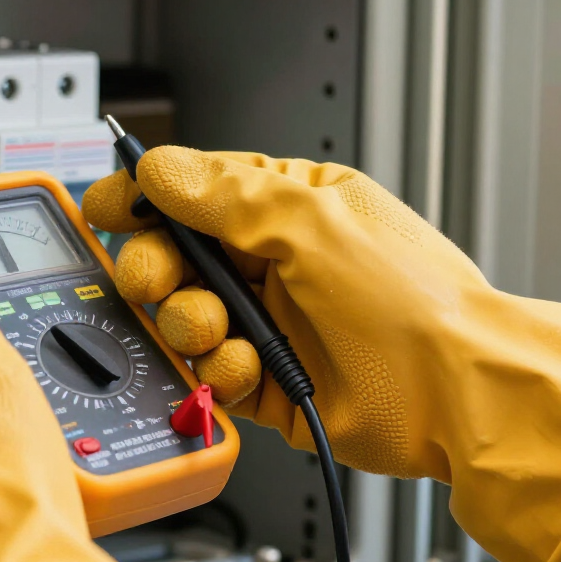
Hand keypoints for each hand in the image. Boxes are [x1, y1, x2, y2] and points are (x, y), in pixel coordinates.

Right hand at [82, 146, 560, 561]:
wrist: (457, 394)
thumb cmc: (412, 299)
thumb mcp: (310, 221)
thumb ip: (223, 195)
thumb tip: (158, 167)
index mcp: (288, 207)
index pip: (193, 190)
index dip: (142, 198)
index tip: (103, 209)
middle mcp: (274, 263)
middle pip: (175, 258)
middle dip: (153, 267)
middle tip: (153, 279)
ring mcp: (269, 323)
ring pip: (183, 318)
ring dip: (188, 324)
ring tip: (219, 330)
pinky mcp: (266, 382)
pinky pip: (209, 373)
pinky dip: (219, 372)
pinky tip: (249, 367)